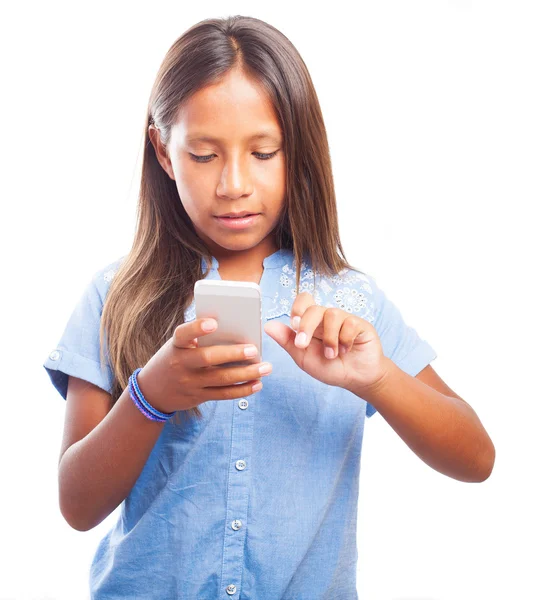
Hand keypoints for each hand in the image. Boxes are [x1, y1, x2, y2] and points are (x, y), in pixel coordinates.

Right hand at [136, 318, 271, 412]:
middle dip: (233, 354)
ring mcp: (189, 383)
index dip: (197, 328)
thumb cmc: (175, 358)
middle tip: (254, 350)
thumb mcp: (179, 346)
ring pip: (221, 379)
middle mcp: (181, 364)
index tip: (214, 323)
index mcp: (176, 345)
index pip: (184, 334)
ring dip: (246, 374)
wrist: (153, 391)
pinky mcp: (198, 397)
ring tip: (266, 367)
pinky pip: (223, 394)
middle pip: (208, 358)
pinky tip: (257, 383)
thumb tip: (236, 330)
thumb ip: (199, 339)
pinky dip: (242, 389)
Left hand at [263, 292, 389, 395]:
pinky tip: (346, 350)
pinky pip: (350, 323)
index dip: (297, 308)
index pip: (303, 301)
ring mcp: (344, 319)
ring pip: (332, 314)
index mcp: (312, 323)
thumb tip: (267, 325)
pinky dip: (345, 340)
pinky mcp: (360, 324)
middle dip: (306, 327)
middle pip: (314, 308)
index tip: (294, 326)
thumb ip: (287, 341)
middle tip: (303, 345)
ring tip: (331, 355)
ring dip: (329, 339)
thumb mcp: (303, 357)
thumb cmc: (330, 368)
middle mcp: (327, 317)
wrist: (355, 379)